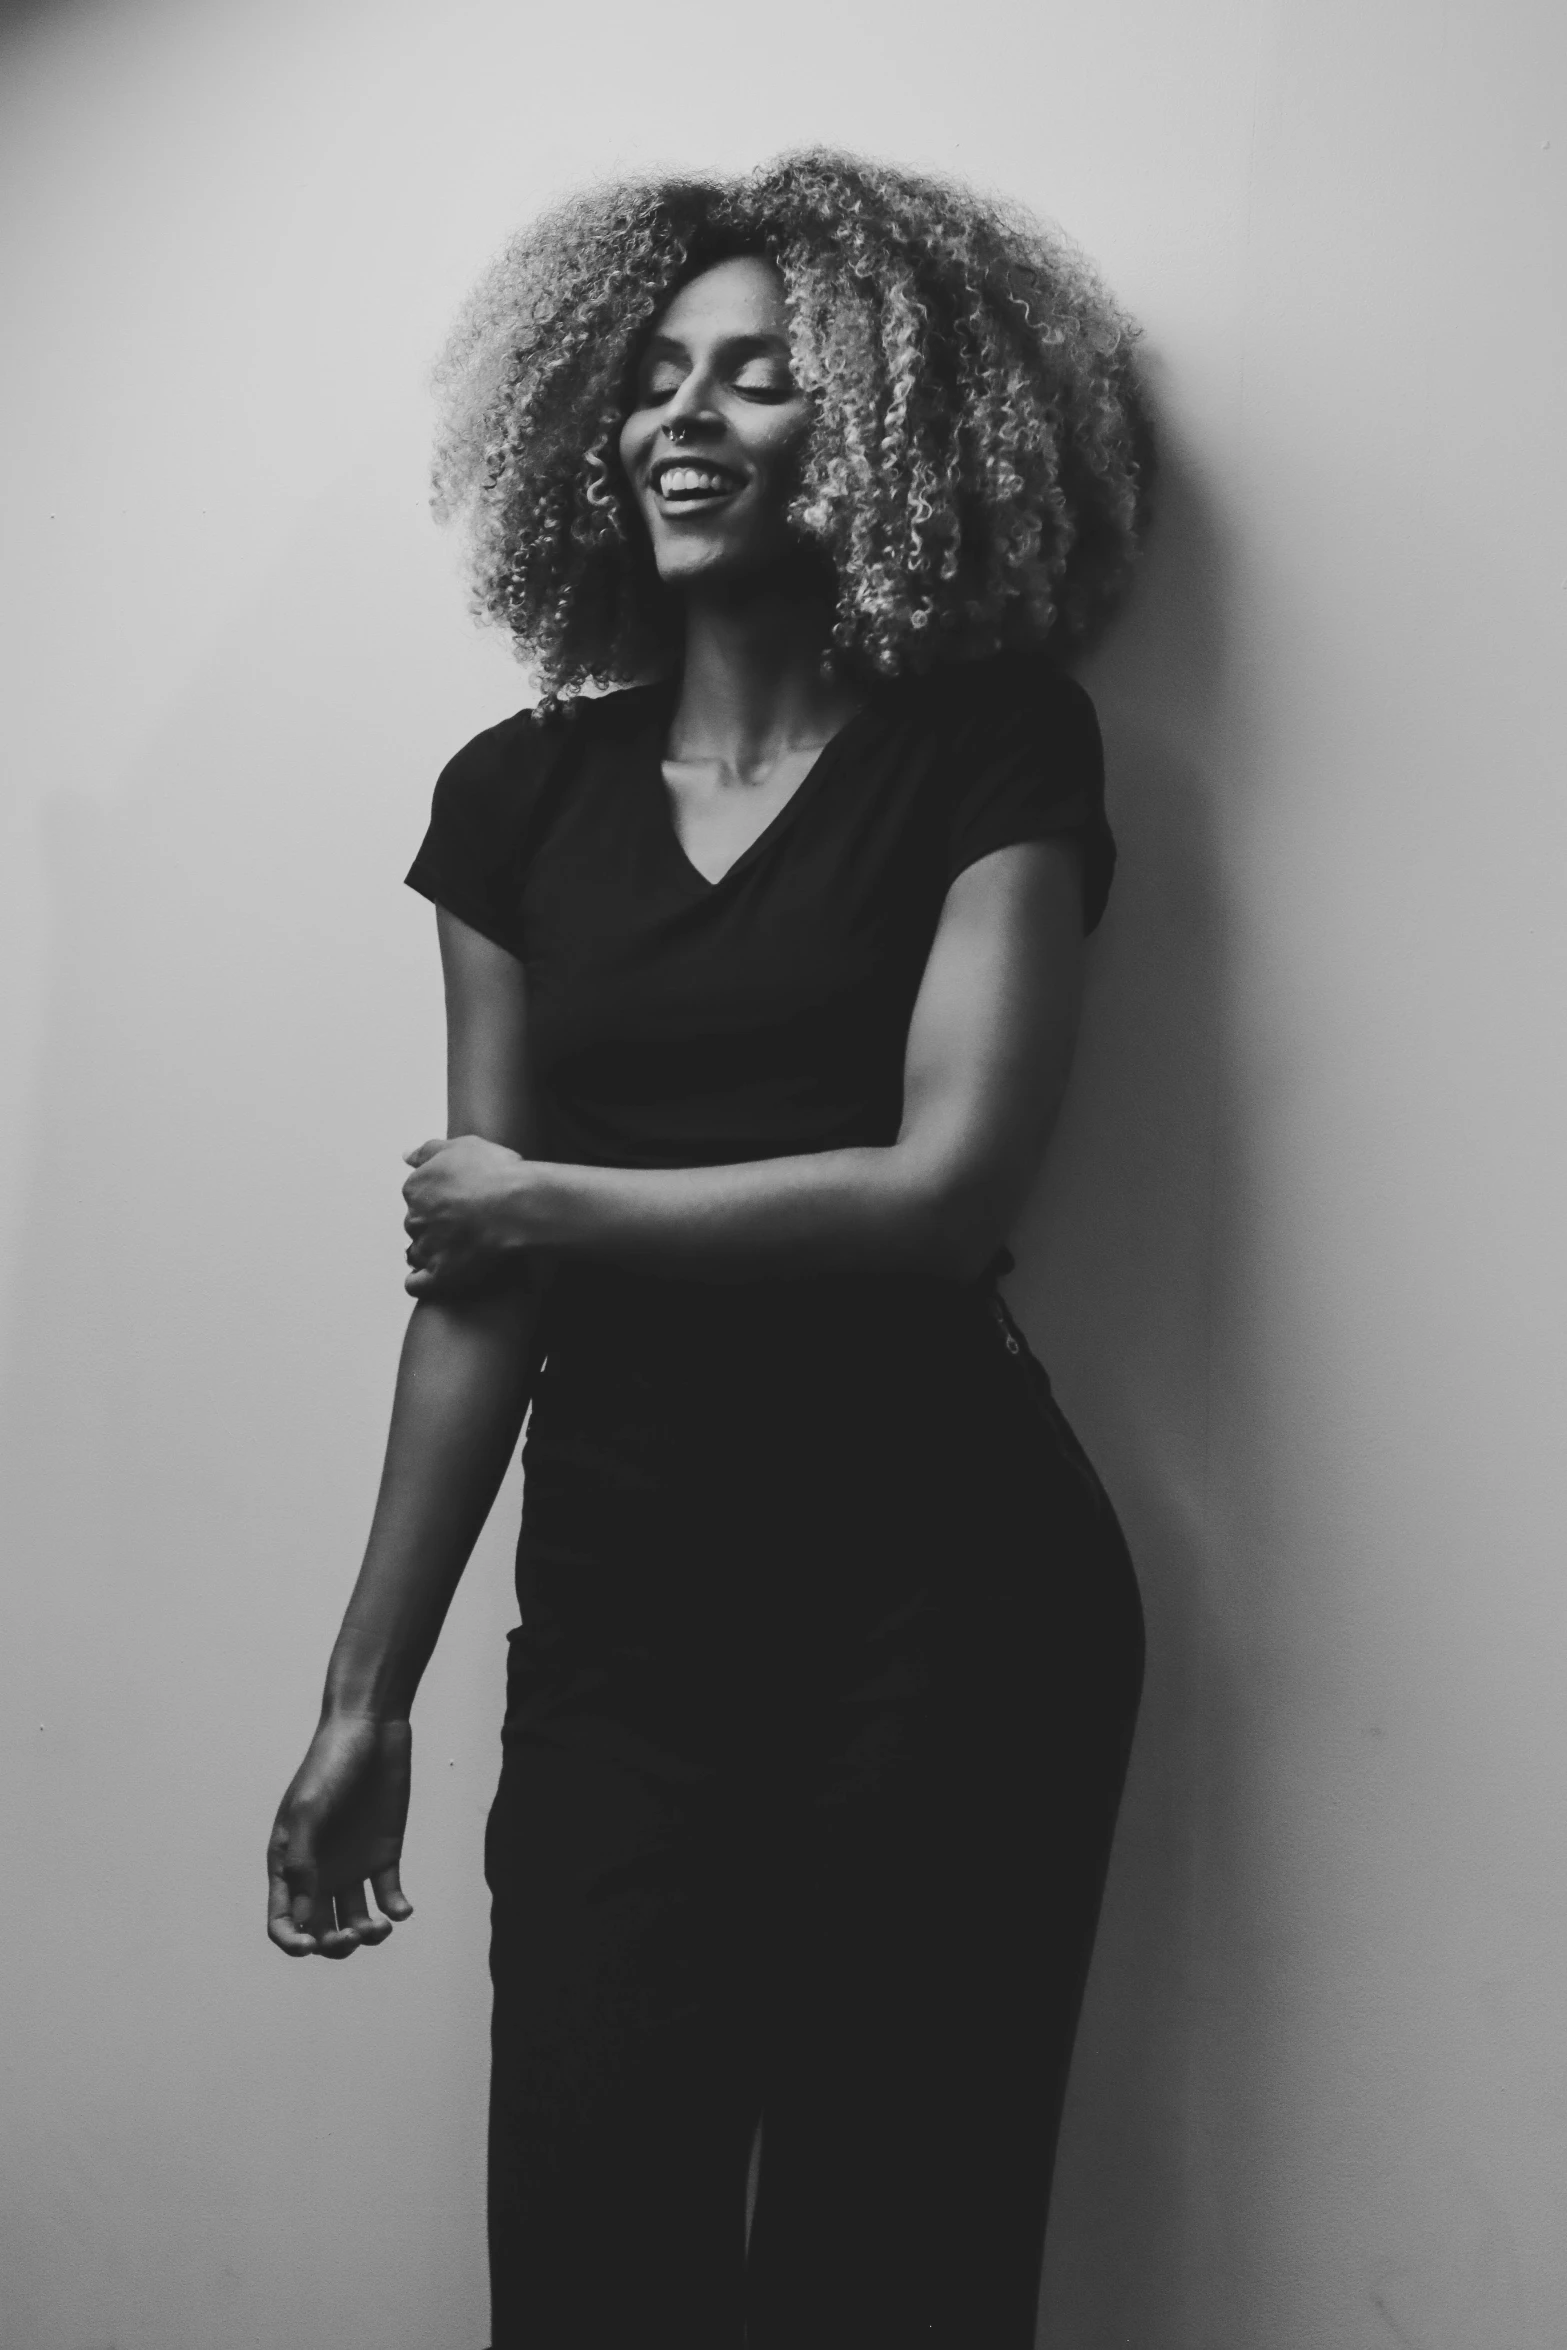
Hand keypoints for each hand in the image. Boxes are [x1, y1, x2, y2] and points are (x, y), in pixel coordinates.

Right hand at [267, 1714, 412, 1957]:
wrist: (372, 1729)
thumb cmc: (331, 1764)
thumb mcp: (310, 1810)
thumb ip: (303, 1863)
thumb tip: (304, 1920)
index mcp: (289, 1863)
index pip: (283, 1920)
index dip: (293, 1942)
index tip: (312, 1945)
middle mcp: (318, 1870)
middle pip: (320, 1930)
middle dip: (335, 1944)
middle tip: (356, 1931)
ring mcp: (352, 1865)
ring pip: (354, 1921)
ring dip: (366, 1934)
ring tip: (381, 1926)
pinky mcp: (384, 1855)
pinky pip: (387, 1897)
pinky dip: (395, 1911)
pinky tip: (401, 1909)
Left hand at [402, 1133, 529, 1297]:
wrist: (516, 1205)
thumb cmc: (495, 1173)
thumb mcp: (461, 1146)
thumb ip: (428, 1151)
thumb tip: (407, 1156)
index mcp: (416, 1188)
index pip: (417, 1196)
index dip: (438, 1198)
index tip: (459, 1200)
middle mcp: (415, 1219)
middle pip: (417, 1224)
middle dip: (435, 1225)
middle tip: (464, 1224)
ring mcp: (427, 1248)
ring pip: (418, 1253)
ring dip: (431, 1252)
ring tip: (458, 1250)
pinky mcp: (440, 1274)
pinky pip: (417, 1284)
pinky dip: (420, 1283)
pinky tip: (434, 1278)